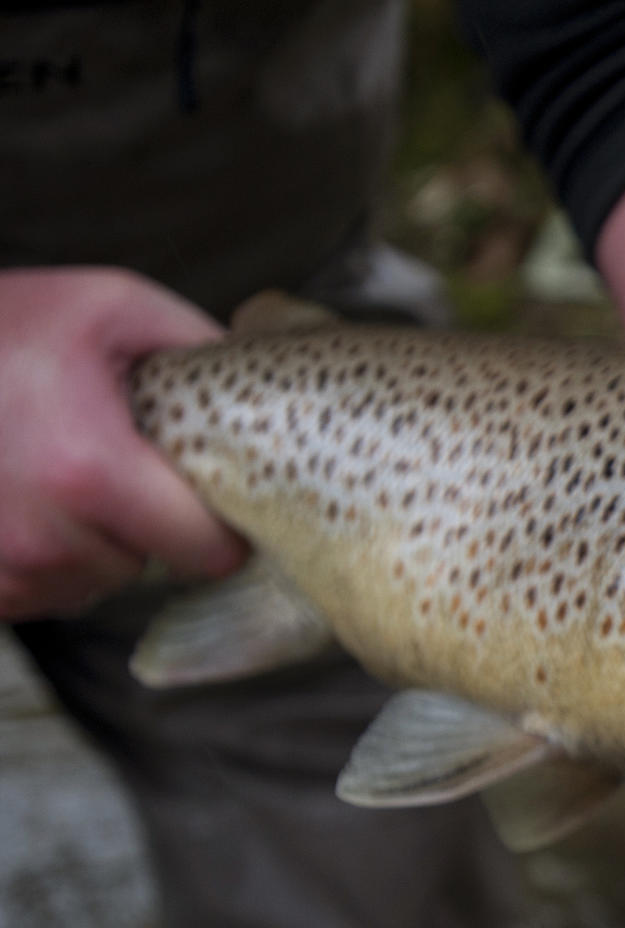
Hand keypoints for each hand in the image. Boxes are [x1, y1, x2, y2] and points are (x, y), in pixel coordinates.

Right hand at [0, 267, 246, 619]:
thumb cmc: (2, 322)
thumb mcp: (113, 306)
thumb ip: (199, 349)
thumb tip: (266, 396)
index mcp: (89, 471)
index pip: (206, 553)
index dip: (219, 525)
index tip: (207, 493)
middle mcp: (40, 537)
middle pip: (146, 567)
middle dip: (145, 523)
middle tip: (110, 458)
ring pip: (92, 583)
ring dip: (91, 542)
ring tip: (59, 470)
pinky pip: (39, 592)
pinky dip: (43, 557)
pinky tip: (23, 496)